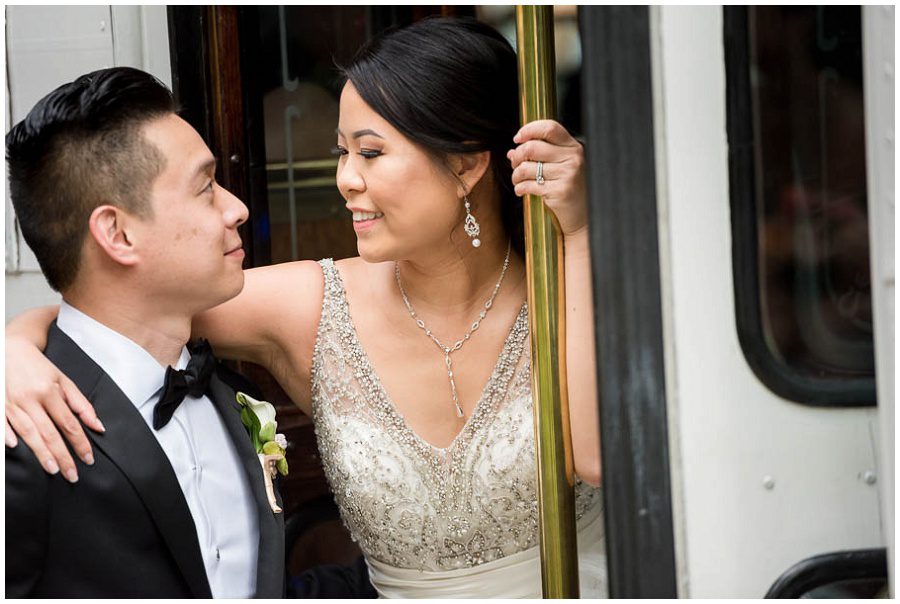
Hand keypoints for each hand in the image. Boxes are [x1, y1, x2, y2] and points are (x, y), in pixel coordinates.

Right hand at [5, 336, 103, 481]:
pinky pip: (1, 422)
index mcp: (51, 392)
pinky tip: (15, 448)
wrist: (10, 349)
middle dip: (62, 455)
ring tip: (53, 469)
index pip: (69, 423)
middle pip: (50, 432)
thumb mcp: (64, 381)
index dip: (80, 443)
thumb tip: (98, 427)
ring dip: (40, 452)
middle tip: (72, 475)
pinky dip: (6, 434)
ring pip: (28, 432)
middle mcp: (31, 398)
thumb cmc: (40, 368)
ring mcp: (12, 402)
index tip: (88, 460)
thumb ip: (81, 405)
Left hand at [507, 120, 586, 236]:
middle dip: (517, 156)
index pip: (549, 128)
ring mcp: (568, 175)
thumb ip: (540, 155)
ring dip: (516, 175)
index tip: (518, 138)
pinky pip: (528, 185)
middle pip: (532, 147)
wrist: (583, 216)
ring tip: (518, 180)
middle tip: (514, 164)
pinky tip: (522, 190)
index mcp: (573, 147)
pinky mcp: (560, 191)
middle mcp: (573, 158)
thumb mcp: (561, 167)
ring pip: (526, 168)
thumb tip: (512, 152)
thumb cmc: (570, 190)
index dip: (529, 130)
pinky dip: (520, 188)